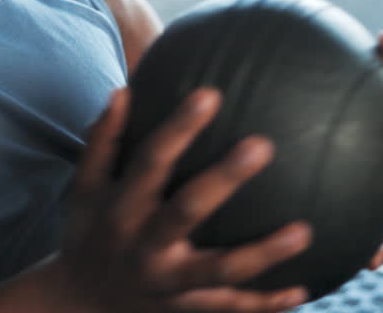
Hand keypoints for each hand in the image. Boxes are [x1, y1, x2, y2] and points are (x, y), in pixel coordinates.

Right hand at [49, 87, 312, 312]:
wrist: (78, 303)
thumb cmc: (88, 231)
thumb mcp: (84, 188)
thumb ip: (103, 141)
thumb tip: (123, 90)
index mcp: (121, 208)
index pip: (150, 161)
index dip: (178, 128)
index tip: (210, 94)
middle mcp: (143, 246)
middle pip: (187, 210)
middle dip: (224, 179)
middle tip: (262, 145)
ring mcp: (167, 282)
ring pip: (219, 269)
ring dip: (263, 254)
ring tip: (304, 232)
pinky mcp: (184, 307)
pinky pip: (228, 307)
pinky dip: (264, 304)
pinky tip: (302, 289)